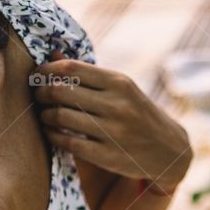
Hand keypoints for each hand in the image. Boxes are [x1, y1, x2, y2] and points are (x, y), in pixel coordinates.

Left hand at [33, 53, 192, 192]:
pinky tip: (53, 133)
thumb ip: (89, 74)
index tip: (38, 76)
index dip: (46, 71)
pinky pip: (68, 142)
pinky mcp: (109, 156)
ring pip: (61, 116)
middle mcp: (118, 106)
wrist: (171, 151)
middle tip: (39, 97)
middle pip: (60, 91)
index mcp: (121, 83)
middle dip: (42, 93)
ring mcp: (114, 132)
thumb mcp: (123, 90)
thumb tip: (53, 54)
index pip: (70, 69)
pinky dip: (53, 136)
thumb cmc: (140, 115)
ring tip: (46, 116)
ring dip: (45, 115)